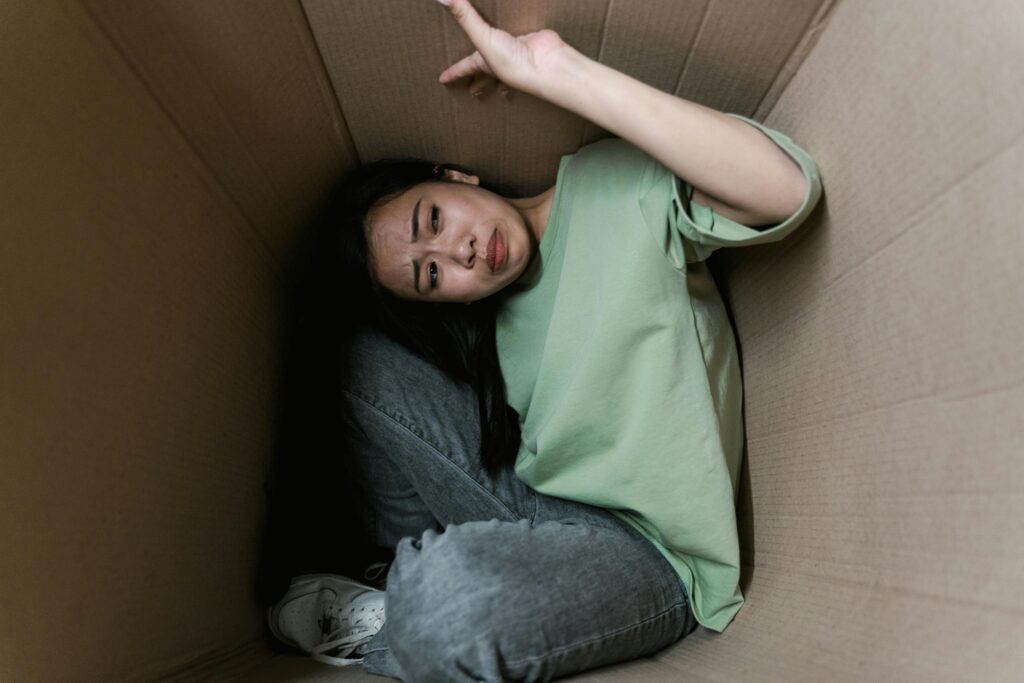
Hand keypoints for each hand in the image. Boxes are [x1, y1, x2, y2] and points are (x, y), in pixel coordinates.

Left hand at [435, 0, 568, 97]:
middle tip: (473, 91)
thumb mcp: (482, 37)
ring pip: (504, 62)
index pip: (464, 69)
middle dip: (480, 83)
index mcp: (485, 64)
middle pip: (486, 76)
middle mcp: (500, 63)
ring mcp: (517, 54)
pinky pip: (523, 42)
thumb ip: (464, 16)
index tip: (442, 80)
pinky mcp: (532, 43)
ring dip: (501, 71)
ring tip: (498, 71)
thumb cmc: (512, 60)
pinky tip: (525, 38)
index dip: (453, 73)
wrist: (545, 63)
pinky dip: (524, 42)